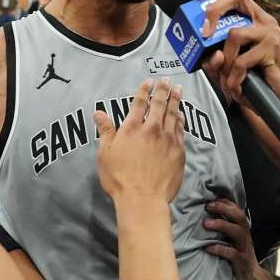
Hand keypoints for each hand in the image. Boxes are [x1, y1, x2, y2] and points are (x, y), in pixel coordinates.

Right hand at [94, 79, 185, 202]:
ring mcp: (168, 139)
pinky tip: (182, 115)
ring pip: (174, 114)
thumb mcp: (105, 154)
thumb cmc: (120, 179)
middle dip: (164, 90)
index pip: (139, 103)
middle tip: (168, 80)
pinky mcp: (179, 151)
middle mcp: (152, 129)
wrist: (143, 199)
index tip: (149, 81)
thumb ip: (105, 131)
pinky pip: (181, 130)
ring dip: (176, 100)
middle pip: (160, 104)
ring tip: (179, 90)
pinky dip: (181, 120)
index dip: (144, 90)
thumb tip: (98, 113)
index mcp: (132, 128)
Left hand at [196, 0, 279, 109]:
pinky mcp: (273, 49)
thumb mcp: (226, 70)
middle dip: (214, 10)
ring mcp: (271, 33)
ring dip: (225, 61)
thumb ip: (214, 61)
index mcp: (253, 19)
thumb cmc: (253, 83)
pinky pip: (241, 61)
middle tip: (203, 34)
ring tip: (228, 79)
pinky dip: (234, 78)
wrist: (278, 104)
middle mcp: (264, 21)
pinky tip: (237, 88)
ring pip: (235, 34)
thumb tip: (213, 54)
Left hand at [203, 198, 263, 279]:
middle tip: (207, 206)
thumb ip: (225, 229)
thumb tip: (206, 217)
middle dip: (223, 209)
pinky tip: (207, 247)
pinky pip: (231, 253)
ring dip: (221, 225)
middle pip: (239, 216)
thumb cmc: (239, 257)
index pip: (237, 209)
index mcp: (243, 229)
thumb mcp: (234, 241)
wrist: (253, 278)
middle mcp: (245, 235)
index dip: (225, 202)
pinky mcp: (241, 261)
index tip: (211, 198)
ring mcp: (244, 248)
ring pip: (237, 232)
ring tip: (205, 223)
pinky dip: (218, 249)